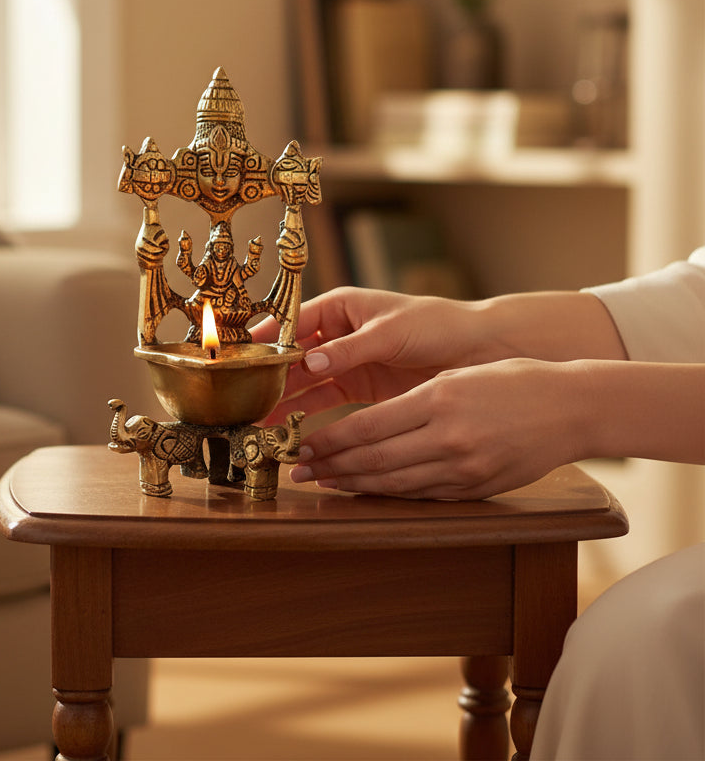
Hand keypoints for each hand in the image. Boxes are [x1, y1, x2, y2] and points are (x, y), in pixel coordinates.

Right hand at [252, 287, 489, 422]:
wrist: (478, 350)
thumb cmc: (437, 325)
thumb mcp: (390, 333)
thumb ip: (349, 349)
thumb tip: (308, 361)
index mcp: (341, 307)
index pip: (291, 320)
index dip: (265, 338)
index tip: (240, 356)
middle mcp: (337, 333)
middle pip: (292, 354)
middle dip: (268, 375)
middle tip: (242, 397)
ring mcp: (346, 362)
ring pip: (304, 381)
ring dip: (282, 399)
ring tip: (256, 420)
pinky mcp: (359, 388)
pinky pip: (324, 401)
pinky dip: (306, 415)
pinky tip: (287, 430)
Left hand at [289, 357, 586, 499]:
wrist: (571, 408)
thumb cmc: (512, 380)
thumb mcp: (454, 377)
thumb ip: (411, 402)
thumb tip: (364, 427)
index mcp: (438, 400)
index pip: (367, 427)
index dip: (330, 441)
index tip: (303, 445)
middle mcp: (448, 438)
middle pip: (374, 459)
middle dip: (332, 466)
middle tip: (300, 471)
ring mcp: (464, 468)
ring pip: (394, 483)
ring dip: (354, 486)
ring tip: (326, 484)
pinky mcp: (476, 488)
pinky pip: (422, 495)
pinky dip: (390, 495)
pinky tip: (368, 493)